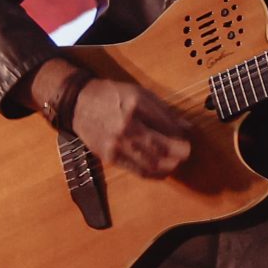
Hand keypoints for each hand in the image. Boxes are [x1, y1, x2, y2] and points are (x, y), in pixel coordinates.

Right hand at [71, 79, 191, 177]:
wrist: (79, 104)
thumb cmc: (113, 96)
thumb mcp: (141, 94)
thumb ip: (164, 111)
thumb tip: (187, 127)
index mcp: (135, 107)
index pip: (166, 126)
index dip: (180, 136)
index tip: (188, 138)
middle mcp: (125, 128)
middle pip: (159, 148)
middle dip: (179, 154)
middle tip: (187, 153)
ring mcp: (115, 145)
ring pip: (149, 164)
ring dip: (168, 166)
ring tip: (177, 163)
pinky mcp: (109, 157)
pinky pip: (135, 170)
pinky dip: (152, 173)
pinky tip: (162, 171)